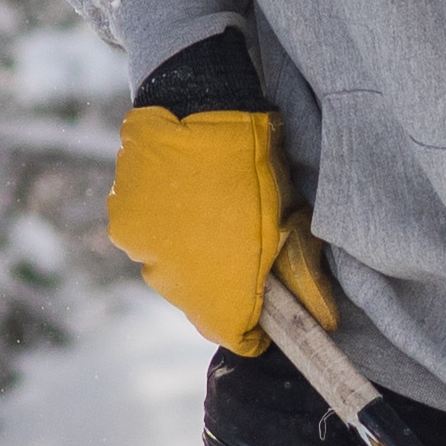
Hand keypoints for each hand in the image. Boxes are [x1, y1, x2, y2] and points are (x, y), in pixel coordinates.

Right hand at [107, 105, 338, 354]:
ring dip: (188, 255)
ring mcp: (141, 254)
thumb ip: (300, 277)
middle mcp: (172, 284)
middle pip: (200, 303)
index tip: (266, 308)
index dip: (254, 326)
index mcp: (219, 292)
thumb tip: (324, 317)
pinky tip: (183, 201)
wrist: (202, 109)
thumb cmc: (256, 168)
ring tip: (208, 217)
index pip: (235, 336)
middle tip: (240, 248)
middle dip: (221, 286)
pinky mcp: (122, 225)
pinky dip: (164, 229)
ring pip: (170, 270)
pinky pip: (147, 240)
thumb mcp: (289, 222)